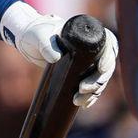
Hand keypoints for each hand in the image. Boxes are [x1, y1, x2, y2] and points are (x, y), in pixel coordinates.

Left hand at [0, 1, 118, 107]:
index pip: (109, 45)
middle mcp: (91, 49)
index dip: (109, 57)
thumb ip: (47, 44)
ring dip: (93, 92)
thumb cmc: (36, 33)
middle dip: (98, 80)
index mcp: (88, 35)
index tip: (101, 69)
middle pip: (106, 66)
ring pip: (99, 79)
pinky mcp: (78, 74)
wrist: (28, 41)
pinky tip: (84, 105)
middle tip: (82, 89)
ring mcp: (86, 62)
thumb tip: (57, 57)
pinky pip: (91, 87)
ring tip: (78, 101)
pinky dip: (90, 97)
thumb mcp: (40, 36)